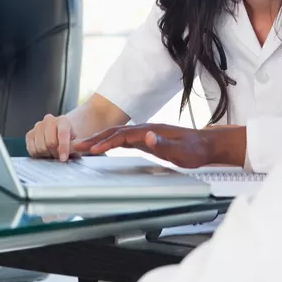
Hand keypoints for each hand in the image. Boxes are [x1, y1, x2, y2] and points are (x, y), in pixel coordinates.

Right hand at [25, 114, 77, 160]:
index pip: (62, 134)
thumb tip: (75, 151)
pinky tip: (44, 152)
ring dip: (47, 155)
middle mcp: (49, 120)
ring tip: (52, 153)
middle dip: (56, 153)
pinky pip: (32, 150)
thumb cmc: (69, 139)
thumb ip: (77, 147)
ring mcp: (38, 127)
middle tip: (59, 156)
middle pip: (50, 143)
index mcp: (63, 121)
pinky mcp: (30, 134)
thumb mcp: (77, 142)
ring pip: (40, 147)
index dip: (63, 148)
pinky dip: (38, 155)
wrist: (59, 133)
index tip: (63, 158)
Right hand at [72, 124, 245, 168]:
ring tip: (82, 146)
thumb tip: (147, 137)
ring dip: (98, 140)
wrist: (206, 144)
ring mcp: (143, 134)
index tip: (92, 149)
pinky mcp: (145, 140)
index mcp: (148, 131)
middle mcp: (143, 130)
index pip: (121, 136)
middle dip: (94, 139)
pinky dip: (108, 143)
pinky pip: (121, 140)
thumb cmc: (194, 149)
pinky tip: (103, 148)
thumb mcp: (182, 151)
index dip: (105, 143)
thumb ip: (164, 144)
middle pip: (113, 133)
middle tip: (75, 145)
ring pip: (115, 135)